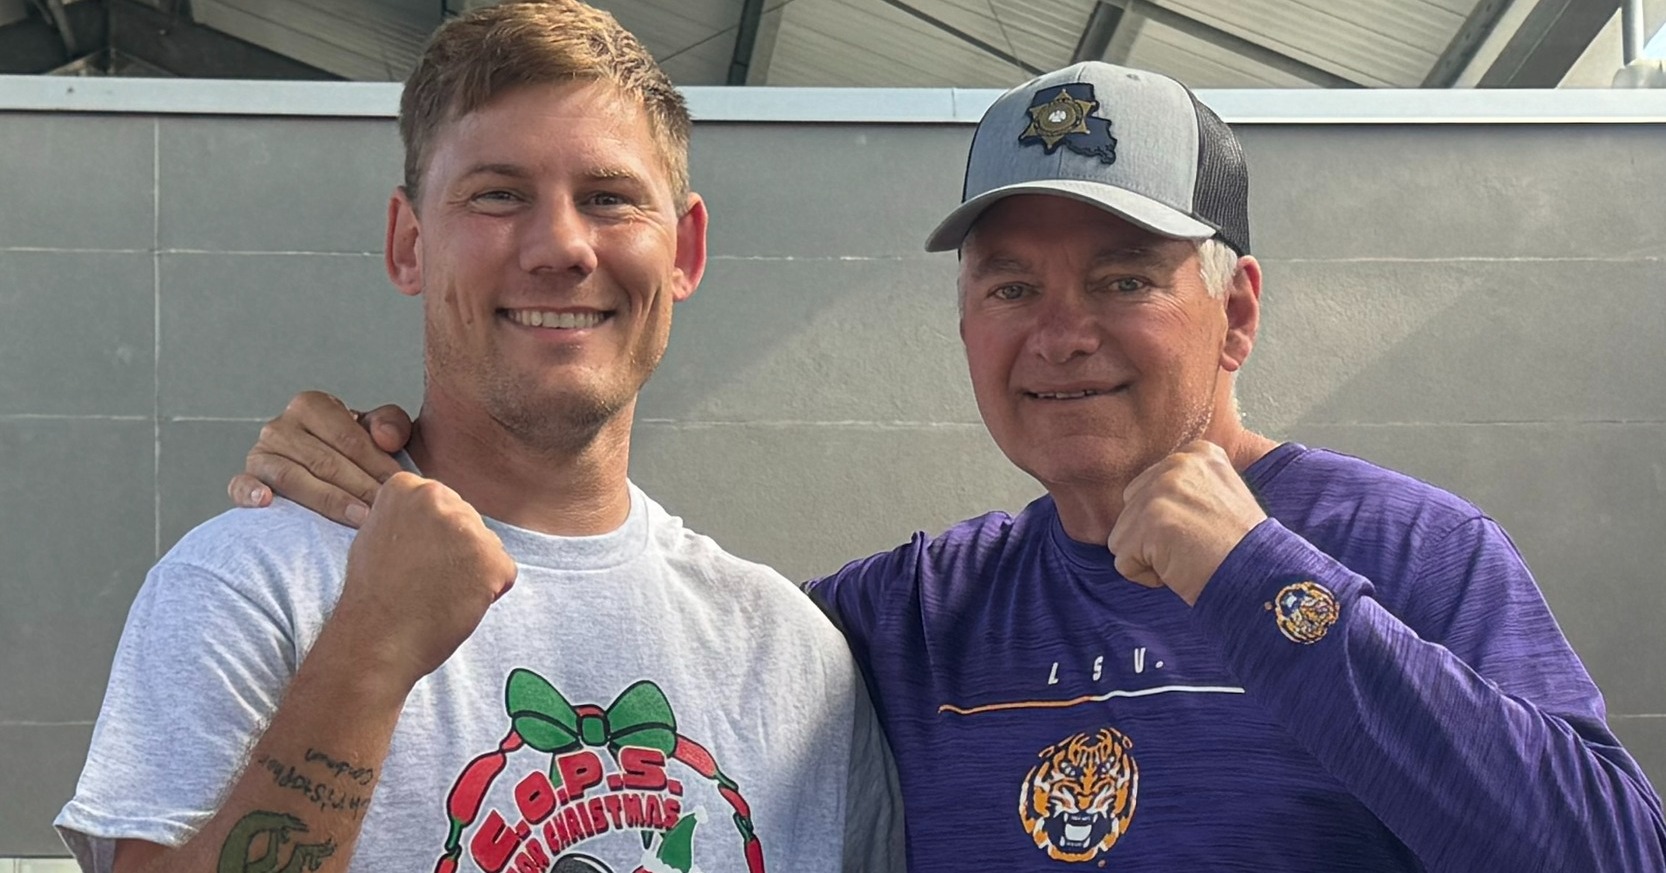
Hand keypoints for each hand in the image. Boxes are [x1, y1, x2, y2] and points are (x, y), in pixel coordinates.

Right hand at [227, 391, 413, 526]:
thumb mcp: (378, 432)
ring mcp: (260, 454)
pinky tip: (266, 502)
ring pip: (292, 477)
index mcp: (312, 406)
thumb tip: (386, 437)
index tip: (398, 485)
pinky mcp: (245, 479)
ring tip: (358, 517)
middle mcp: (281, 426)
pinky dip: (250, 493)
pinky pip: (241, 485)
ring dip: (328, 500)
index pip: (348, 437)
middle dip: (360, 487)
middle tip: (385, 509)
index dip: (377, 463)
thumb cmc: (357, 454)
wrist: (331, 477)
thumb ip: (391, 424)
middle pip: (324, 460)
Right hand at [331, 472, 516, 687]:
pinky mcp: (491, 559)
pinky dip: (488, 592)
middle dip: (455, 551)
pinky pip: (503, 572)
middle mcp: (438, 497)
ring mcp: (467, 528)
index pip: (443, 504)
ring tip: (438, 593)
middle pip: (468, 522)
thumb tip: (436, 513)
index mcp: (407, 487)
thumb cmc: (374, 596)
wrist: (375, 639)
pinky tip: (456, 603)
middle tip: (425, 580)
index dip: (432, 538)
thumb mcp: (378, 533)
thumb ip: (410, 515)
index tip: (412, 559)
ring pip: (487, 546)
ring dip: (472, 571)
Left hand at [1108, 440, 1267, 604]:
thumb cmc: (1242, 547)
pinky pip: (1123, 561)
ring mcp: (1161, 491)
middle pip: (1130, 509)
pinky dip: (1146, 576)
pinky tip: (1180, 570)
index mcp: (1196, 454)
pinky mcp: (1150, 521)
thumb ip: (1187, 486)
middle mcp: (1176, 464)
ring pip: (1122, 536)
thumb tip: (1147, 497)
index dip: (1168, 521)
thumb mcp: (1222, 494)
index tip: (1204, 531)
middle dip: (1152, 537)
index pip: (1147, 489)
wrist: (1261, 574)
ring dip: (1149, 558)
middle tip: (1194, 547)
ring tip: (1189, 557)